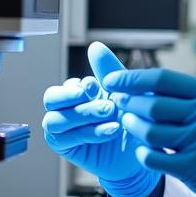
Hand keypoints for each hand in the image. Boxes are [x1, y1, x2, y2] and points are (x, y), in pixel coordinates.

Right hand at [41, 42, 162, 196]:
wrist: (143, 150)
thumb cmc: (133, 118)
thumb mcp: (124, 91)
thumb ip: (108, 70)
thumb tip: (94, 46)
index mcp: (78, 93)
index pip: (66, 86)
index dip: (78, 86)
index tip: (94, 86)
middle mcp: (67, 109)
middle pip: (51, 99)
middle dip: (72, 98)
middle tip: (102, 101)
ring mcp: (63, 130)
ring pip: (56, 120)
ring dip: (83, 115)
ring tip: (111, 113)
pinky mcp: (65, 148)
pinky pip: (67, 138)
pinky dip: (90, 132)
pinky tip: (112, 129)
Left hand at [102, 68, 195, 196]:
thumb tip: (152, 86)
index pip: (163, 79)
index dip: (132, 79)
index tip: (113, 81)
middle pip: (153, 103)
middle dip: (128, 103)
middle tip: (117, 104)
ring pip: (152, 131)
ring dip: (133, 127)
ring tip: (128, 124)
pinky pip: (157, 158)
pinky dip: (144, 155)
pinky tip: (142, 153)